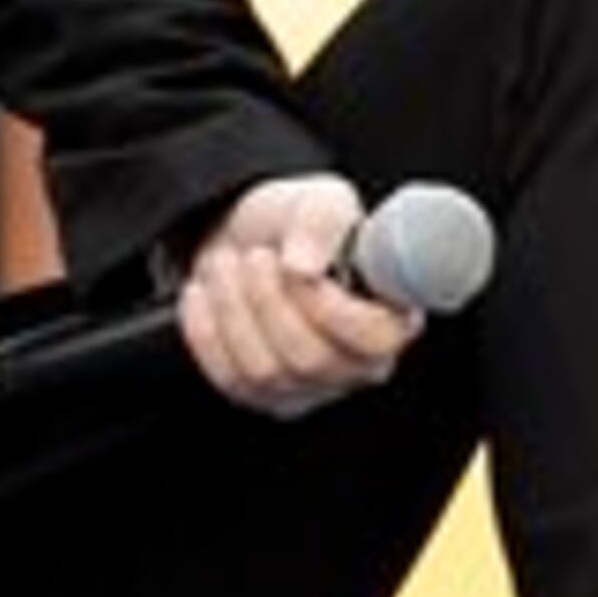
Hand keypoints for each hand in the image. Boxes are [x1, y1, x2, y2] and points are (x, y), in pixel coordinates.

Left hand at [178, 174, 421, 419]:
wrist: (247, 241)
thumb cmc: (298, 228)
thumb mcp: (319, 200)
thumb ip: (322, 220)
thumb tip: (303, 264)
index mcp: (392, 317)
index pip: (376, 340)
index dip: (332, 309)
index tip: (299, 270)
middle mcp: (357, 364)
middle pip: (310, 359)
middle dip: (268, 301)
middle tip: (254, 256)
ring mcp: (309, 388)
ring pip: (264, 371)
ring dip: (234, 309)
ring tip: (227, 264)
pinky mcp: (261, 396)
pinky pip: (227, 378)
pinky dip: (205, 330)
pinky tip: (205, 293)